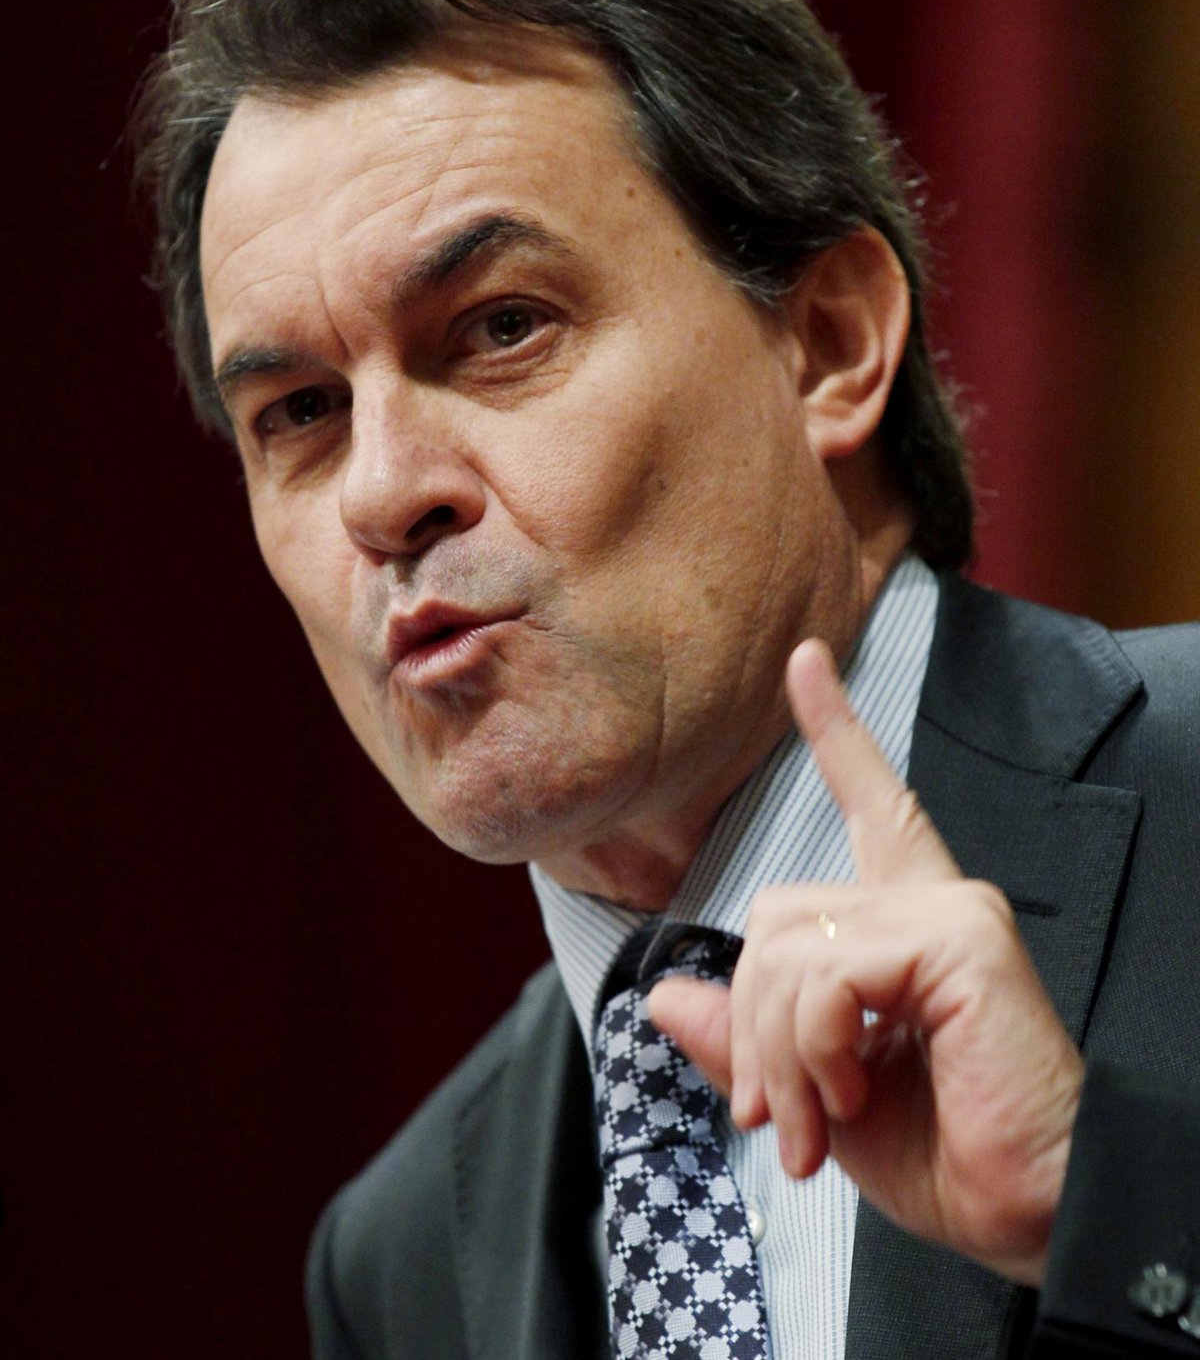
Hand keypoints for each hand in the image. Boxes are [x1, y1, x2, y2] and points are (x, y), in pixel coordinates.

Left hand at [647, 639, 1082, 1285]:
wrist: (1036, 1213)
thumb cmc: (948, 1155)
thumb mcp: (817, 1097)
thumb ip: (747, 1039)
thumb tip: (665, 995)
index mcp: (906, 926)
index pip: (868, 804)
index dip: (835, 730)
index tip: (807, 662)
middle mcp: (930, 901)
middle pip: (773, 912)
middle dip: (751, 1023)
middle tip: (773, 1114)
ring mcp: (949, 910)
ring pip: (788, 947)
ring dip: (778, 1055)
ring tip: (818, 1122)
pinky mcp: (960, 937)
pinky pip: (827, 972)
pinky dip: (813, 1047)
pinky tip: (854, 1088)